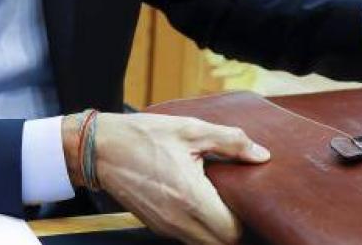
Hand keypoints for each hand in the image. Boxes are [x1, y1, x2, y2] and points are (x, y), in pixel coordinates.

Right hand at [66, 112, 269, 244]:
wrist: (99, 147)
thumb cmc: (143, 135)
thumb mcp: (190, 129)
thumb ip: (230, 142)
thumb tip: (262, 156)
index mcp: (190, 198)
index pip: (233, 232)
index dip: (245, 218)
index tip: (244, 196)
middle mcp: (178, 221)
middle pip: (221, 244)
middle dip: (234, 227)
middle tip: (234, 199)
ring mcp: (164, 227)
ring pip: (204, 244)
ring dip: (215, 229)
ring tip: (215, 199)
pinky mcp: (155, 225)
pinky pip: (186, 237)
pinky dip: (197, 226)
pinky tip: (195, 200)